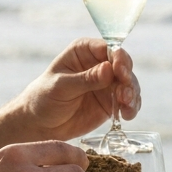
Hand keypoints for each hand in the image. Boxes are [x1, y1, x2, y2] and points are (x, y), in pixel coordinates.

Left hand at [11, 39, 140, 140]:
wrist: (39, 123)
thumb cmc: (44, 98)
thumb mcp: (62, 87)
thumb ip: (86, 79)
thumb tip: (109, 69)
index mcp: (85, 51)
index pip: (109, 48)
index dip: (119, 59)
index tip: (121, 72)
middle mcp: (100, 64)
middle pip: (124, 66)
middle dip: (128, 80)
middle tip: (125, 94)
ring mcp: (108, 83)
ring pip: (129, 84)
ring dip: (132, 95)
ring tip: (127, 107)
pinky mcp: (111, 101)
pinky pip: (128, 102)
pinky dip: (131, 107)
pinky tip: (127, 115)